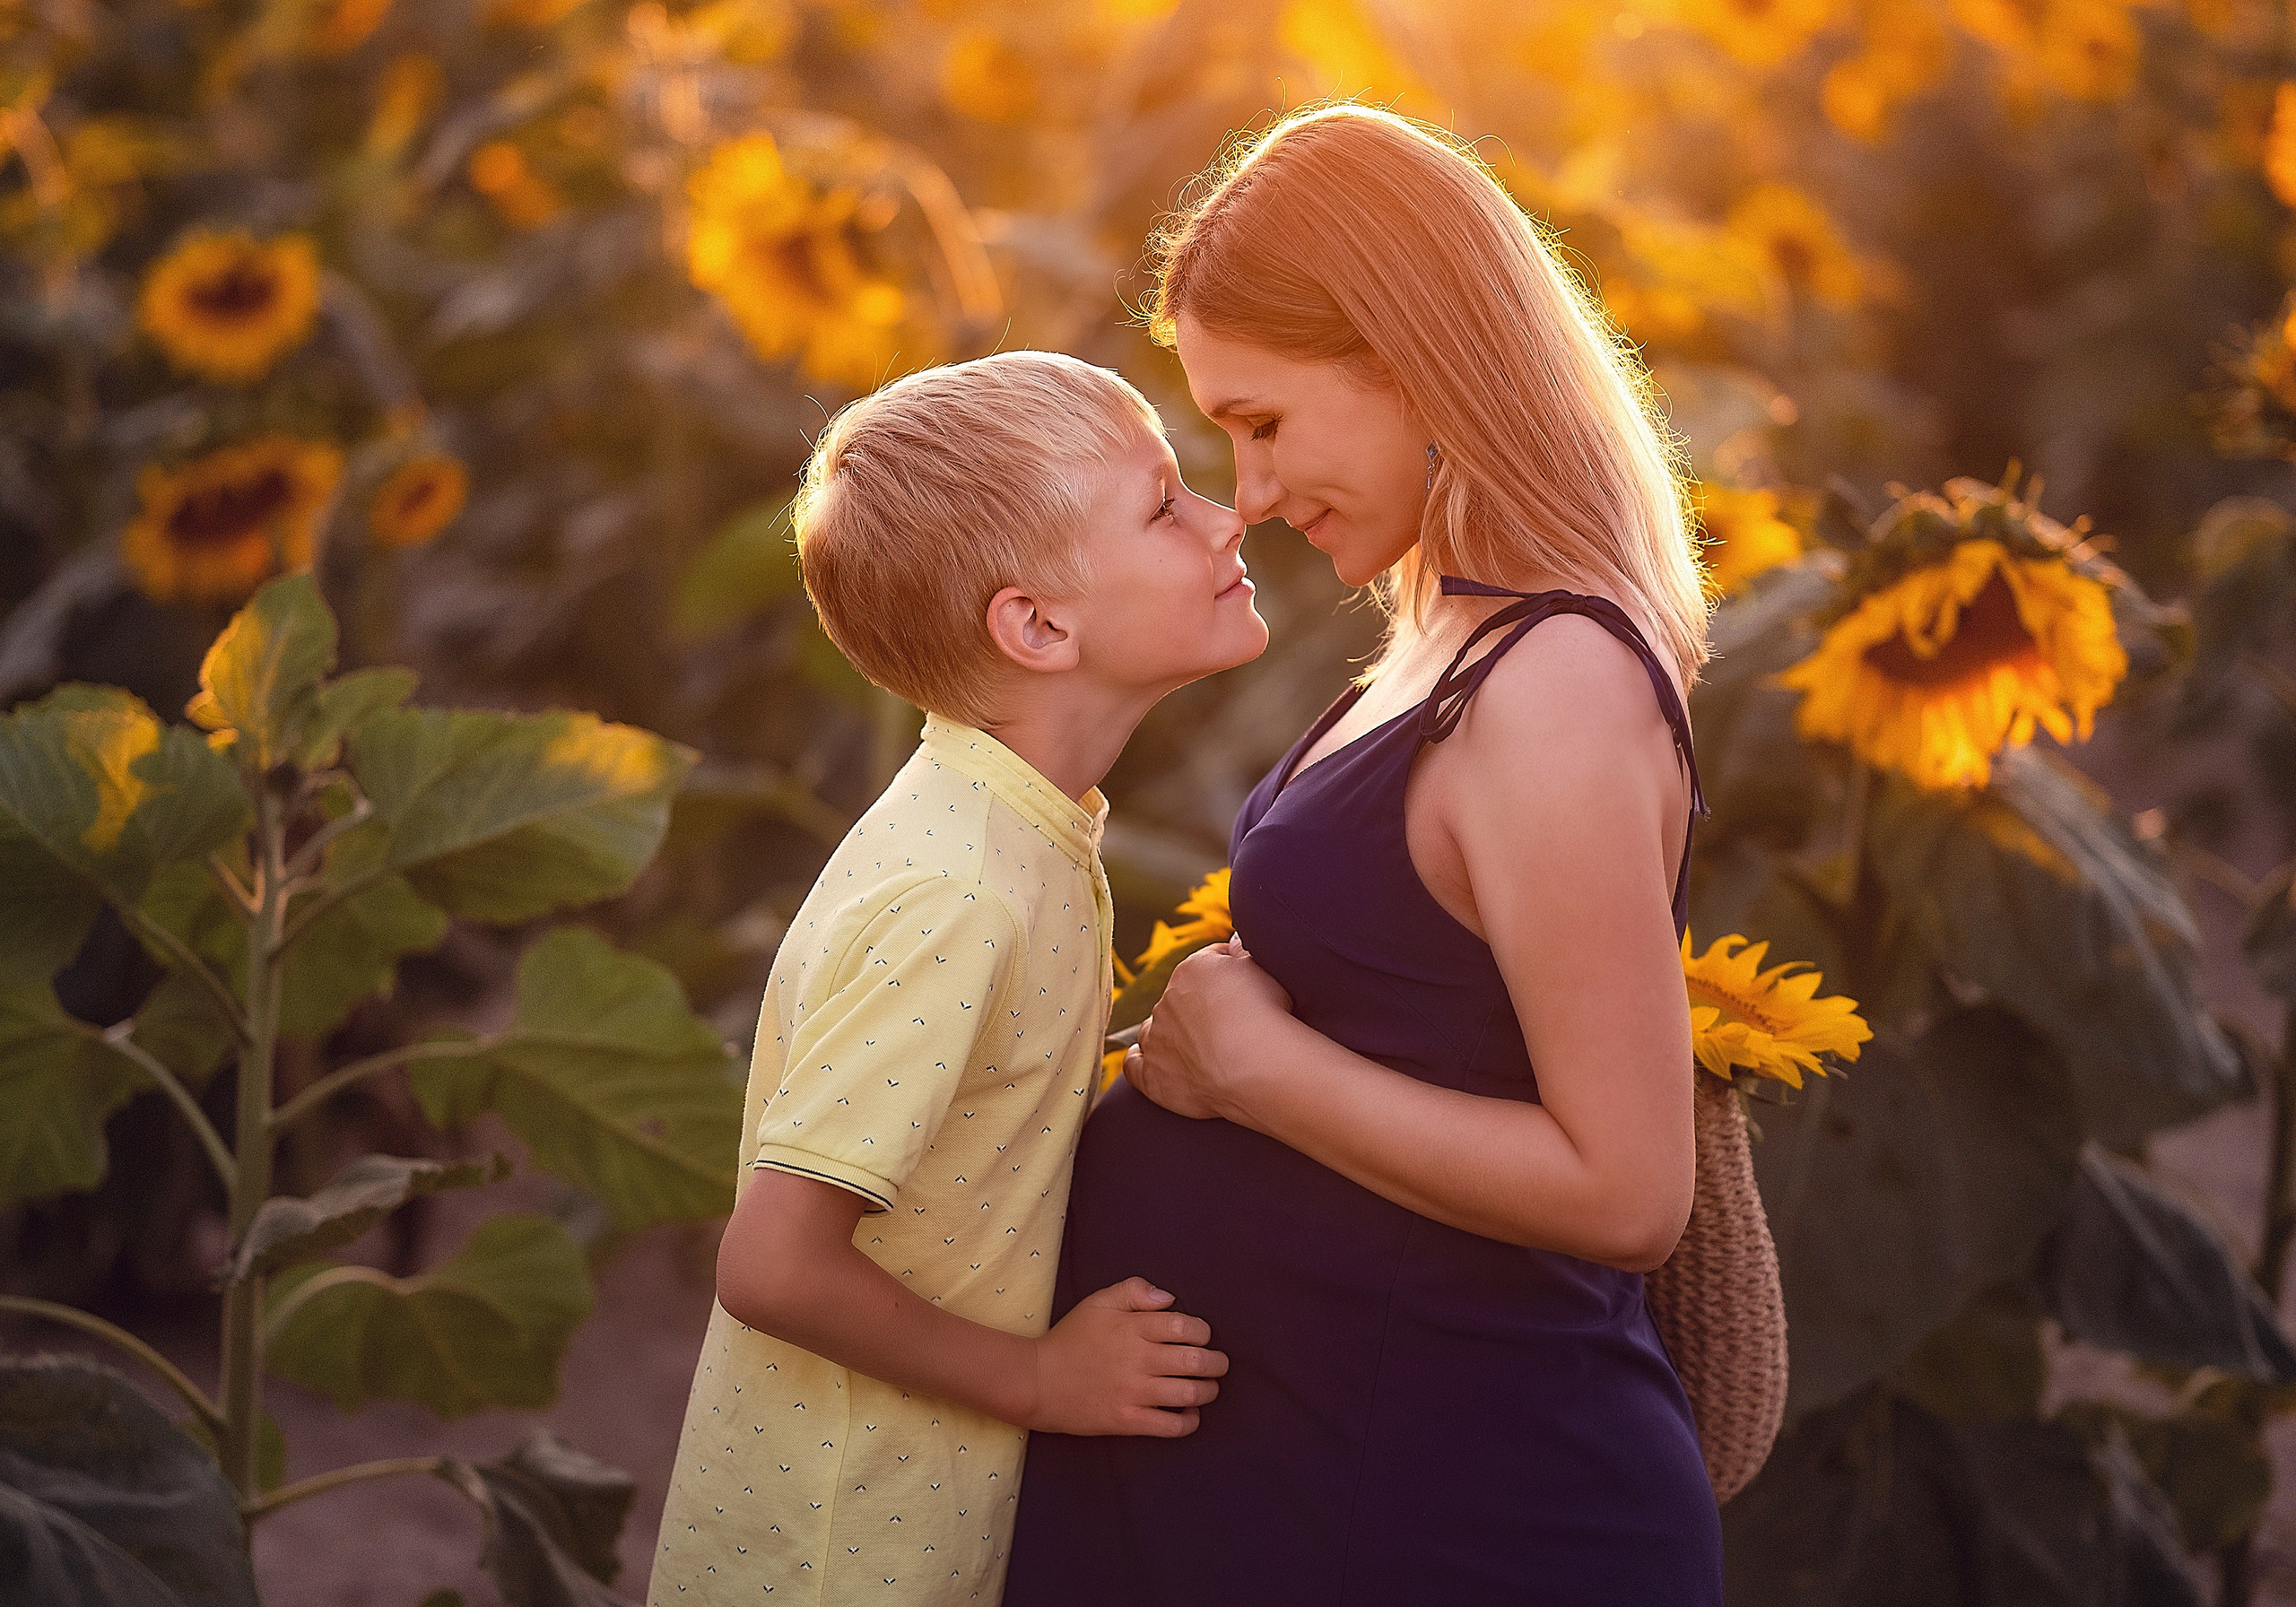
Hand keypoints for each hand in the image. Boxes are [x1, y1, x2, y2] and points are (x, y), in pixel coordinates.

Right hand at [1026, 1276, 1227, 1436]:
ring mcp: (1134, 1393)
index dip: (1203, 1333)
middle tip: (1218, 1364)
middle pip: (1195, 1361)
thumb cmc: (1071, 1339)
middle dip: (1216, 1363)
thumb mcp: (1098, 1303)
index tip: (1202, 1337)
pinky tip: (1190, 1414)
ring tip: (1208, 1388)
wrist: (1037, 1381)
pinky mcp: (1128, 1421)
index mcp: (1132, 1328)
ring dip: (1208, 1391)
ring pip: (1190, 1394)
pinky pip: (1172, 1426)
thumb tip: (1168, 1298)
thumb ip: (1134, 1290)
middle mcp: (1138, 1360)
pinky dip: (1190, 1421)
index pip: (1185, 1328)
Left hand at [1125, 935, 1291, 1121]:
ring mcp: (1156, 1040)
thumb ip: (1241, 951)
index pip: (1208, 965)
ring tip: (1196, 1048)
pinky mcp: (1152, 1076)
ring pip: (1154, 1030)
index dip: (1230, 975)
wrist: (1256, 1067)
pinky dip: (1139, 1062)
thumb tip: (1233, 943)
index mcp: (1190, 971)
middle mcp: (1166, 1002)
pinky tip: (1149, 1062)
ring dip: (1169, 1035)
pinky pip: (1134, 1066)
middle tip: (1231, 1026)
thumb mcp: (1261, 967)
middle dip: (1201, 1008)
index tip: (1247, 990)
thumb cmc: (1264, 1014)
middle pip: (1181, 999)